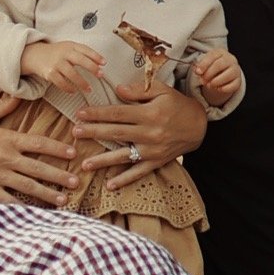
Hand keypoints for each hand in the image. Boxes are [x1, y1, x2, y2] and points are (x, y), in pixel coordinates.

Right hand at [0, 91, 78, 205]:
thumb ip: (2, 106)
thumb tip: (18, 94)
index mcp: (6, 139)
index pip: (38, 144)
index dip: (57, 149)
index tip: (72, 153)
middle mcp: (4, 158)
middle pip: (38, 168)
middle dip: (59, 176)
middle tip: (76, 182)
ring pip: (28, 187)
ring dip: (48, 194)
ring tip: (64, 200)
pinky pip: (9, 201)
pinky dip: (24, 207)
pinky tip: (37, 212)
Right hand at [22, 39, 104, 96]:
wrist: (35, 55)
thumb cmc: (56, 53)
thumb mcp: (68, 47)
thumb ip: (82, 53)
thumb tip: (100, 63)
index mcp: (70, 46)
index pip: (85, 49)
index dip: (96, 56)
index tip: (104, 63)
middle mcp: (64, 53)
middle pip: (80, 60)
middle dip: (92, 68)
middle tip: (100, 75)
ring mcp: (56, 63)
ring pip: (72, 74)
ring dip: (82, 83)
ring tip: (89, 89)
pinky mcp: (50, 73)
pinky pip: (61, 83)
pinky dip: (69, 88)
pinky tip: (74, 91)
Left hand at [70, 83, 207, 192]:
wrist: (198, 125)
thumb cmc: (176, 104)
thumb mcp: (161, 90)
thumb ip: (139, 90)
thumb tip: (117, 89)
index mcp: (149, 113)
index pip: (117, 113)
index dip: (97, 113)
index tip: (79, 113)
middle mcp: (150, 133)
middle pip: (116, 133)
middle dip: (93, 133)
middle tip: (74, 133)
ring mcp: (153, 150)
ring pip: (123, 156)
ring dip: (103, 160)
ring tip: (84, 164)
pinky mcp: (157, 162)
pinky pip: (139, 172)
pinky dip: (125, 180)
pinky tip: (110, 185)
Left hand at [191, 49, 243, 107]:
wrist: (223, 73)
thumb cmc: (211, 66)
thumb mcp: (205, 64)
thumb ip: (200, 66)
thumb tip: (197, 71)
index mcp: (221, 52)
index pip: (212, 55)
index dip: (204, 64)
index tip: (197, 72)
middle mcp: (230, 59)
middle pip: (219, 65)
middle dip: (209, 74)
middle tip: (202, 81)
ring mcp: (236, 70)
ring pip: (227, 75)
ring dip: (215, 82)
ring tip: (209, 85)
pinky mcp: (238, 81)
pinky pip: (233, 85)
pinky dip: (223, 89)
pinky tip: (217, 89)